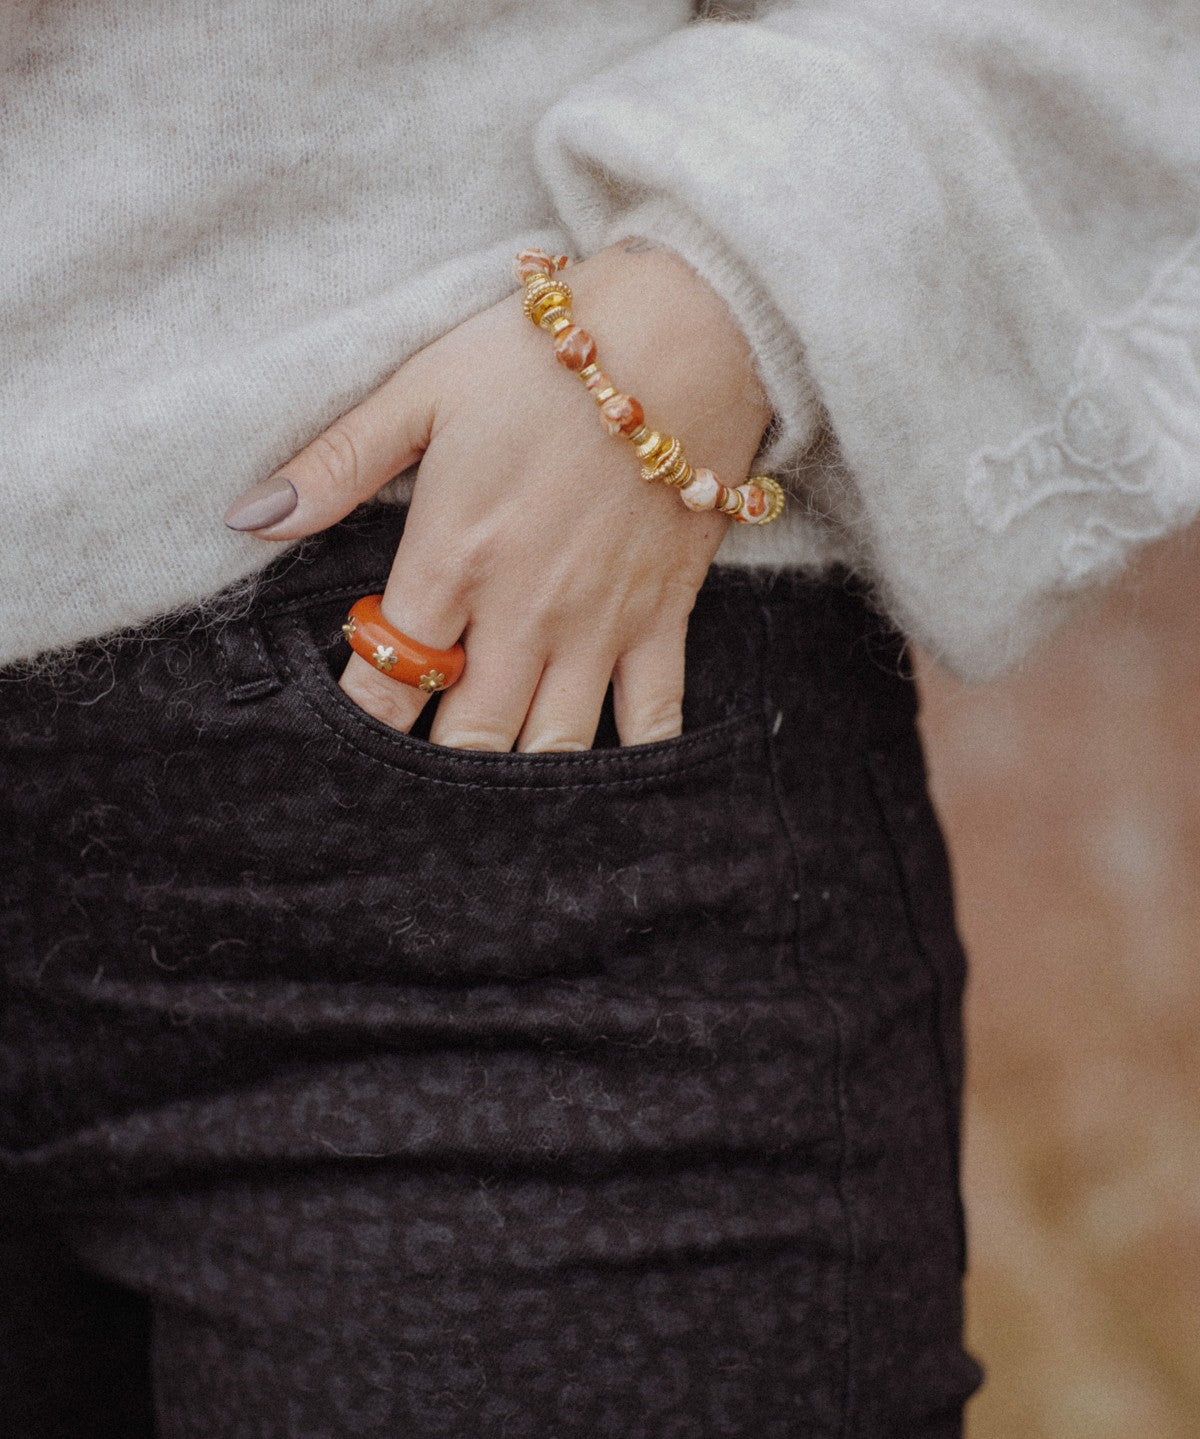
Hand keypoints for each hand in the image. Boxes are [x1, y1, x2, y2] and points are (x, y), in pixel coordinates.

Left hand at [223, 240, 772, 750]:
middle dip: (438, 770)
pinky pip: (654, 718)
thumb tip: (249, 517)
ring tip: (496, 789)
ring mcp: (599, 623)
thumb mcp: (423, 389)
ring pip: (554, 745)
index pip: (387, 680)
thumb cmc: (543, 358)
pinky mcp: (664, 618)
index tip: (346, 740)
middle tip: (419, 779)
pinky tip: (604, 781)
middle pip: (470, 739)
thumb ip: (336, 463)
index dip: (360, 722)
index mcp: (453, 558)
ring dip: (522, 777)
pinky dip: (632, 759)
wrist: (685, 332)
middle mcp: (524, 611)